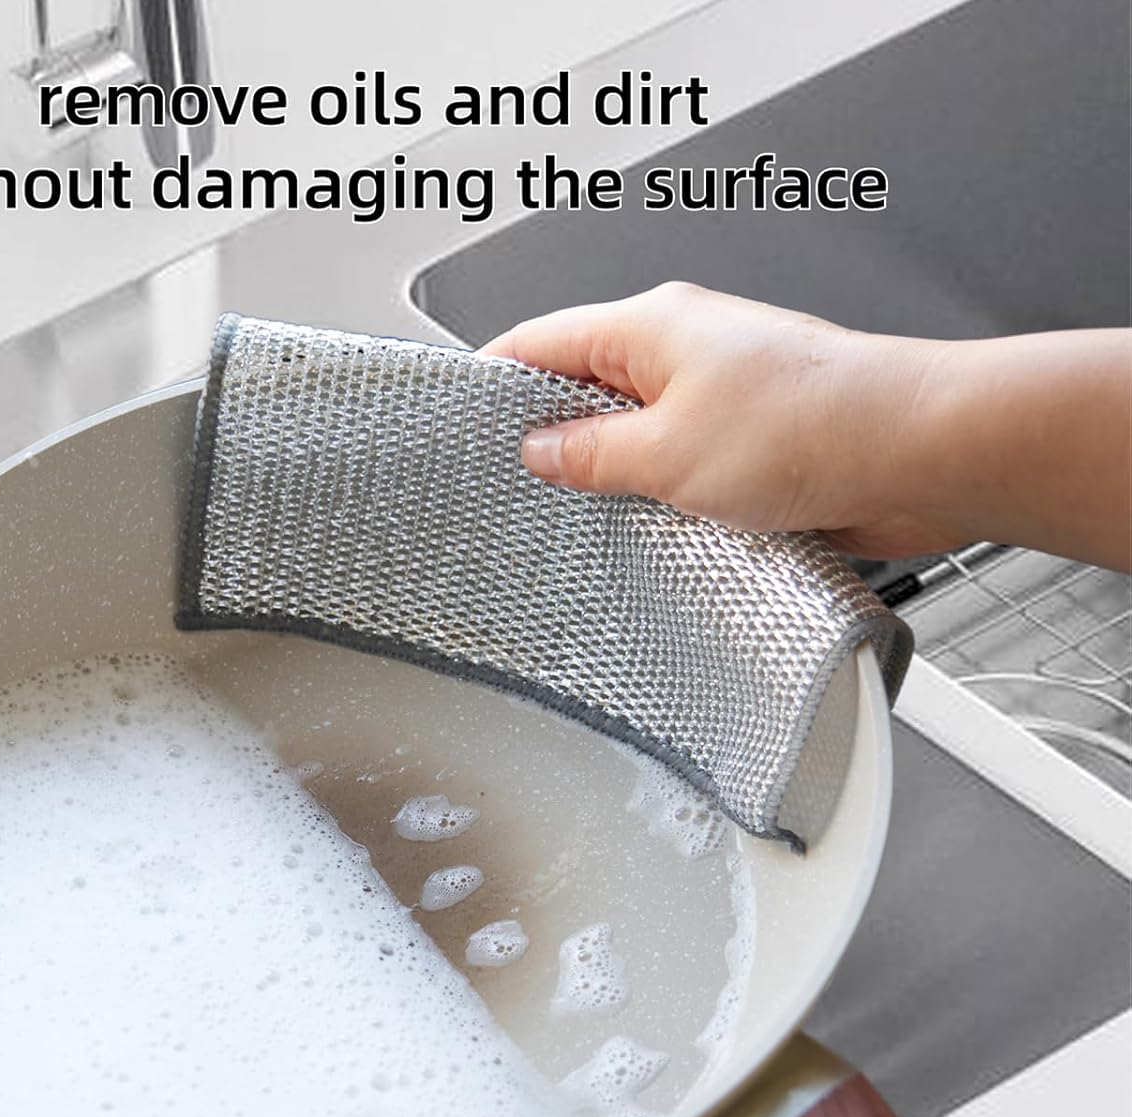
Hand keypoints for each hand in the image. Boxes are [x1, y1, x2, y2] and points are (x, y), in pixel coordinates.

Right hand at [481, 282, 1131, 568]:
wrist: (918, 452)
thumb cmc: (811, 426)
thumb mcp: (665, 452)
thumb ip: (589, 455)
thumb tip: (541, 451)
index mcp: (650, 326)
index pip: (540, 340)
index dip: (493, 380)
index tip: (458, 422)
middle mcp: (684, 350)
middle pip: (584, 388)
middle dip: (550, 438)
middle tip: (513, 489)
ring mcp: (720, 394)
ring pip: (635, 433)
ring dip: (612, 474)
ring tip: (580, 518)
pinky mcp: (753, 440)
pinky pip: (682, 463)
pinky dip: (660, 492)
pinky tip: (647, 530)